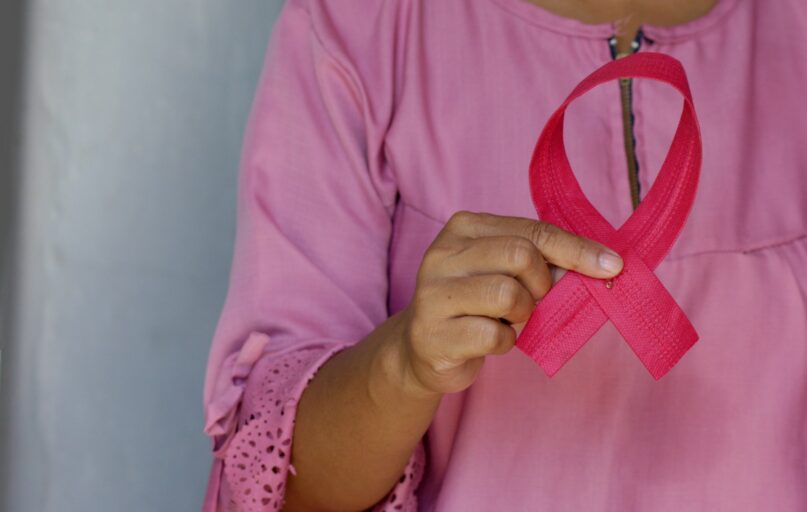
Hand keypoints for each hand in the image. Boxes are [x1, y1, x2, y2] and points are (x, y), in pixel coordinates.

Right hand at [397, 211, 623, 395]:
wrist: (424, 348)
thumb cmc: (475, 304)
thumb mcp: (503, 271)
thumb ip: (542, 262)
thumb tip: (600, 266)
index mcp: (463, 228)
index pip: (533, 231)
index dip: (577, 249)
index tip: (613, 266)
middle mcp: (442, 254)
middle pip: (521, 255)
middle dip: (542, 284)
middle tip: (535, 301)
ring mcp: (433, 294)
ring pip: (508, 295)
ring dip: (523, 314)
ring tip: (508, 320)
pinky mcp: (433, 334)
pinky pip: (494, 336)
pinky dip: (505, 342)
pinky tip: (490, 340)